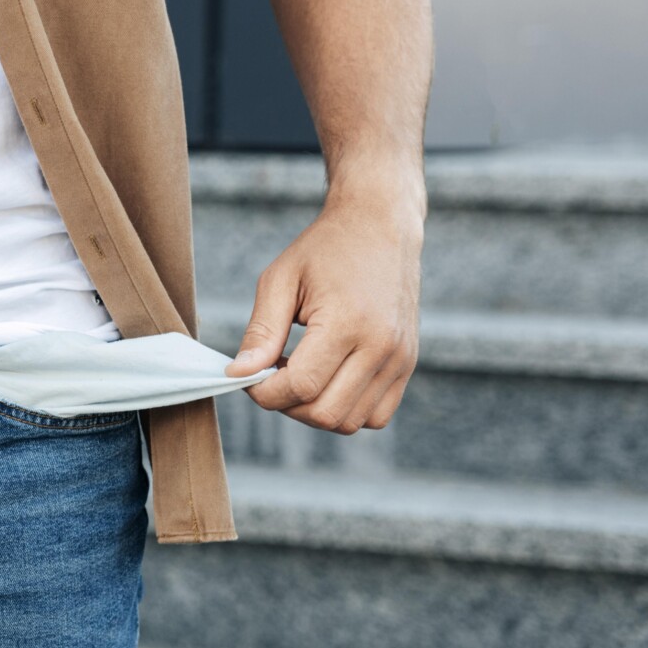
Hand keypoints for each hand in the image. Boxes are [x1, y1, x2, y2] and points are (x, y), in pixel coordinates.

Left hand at [223, 190, 423, 432]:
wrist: (380, 225)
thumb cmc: (325, 248)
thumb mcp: (280, 280)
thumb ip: (261, 332)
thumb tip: (239, 374)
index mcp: (348, 323)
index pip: (301, 386)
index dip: (265, 392)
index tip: (248, 377)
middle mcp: (382, 347)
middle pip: (325, 413)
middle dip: (287, 405)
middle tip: (271, 375)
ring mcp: (400, 359)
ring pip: (350, 421)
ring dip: (315, 410)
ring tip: (300, 372)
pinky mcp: (408, 365)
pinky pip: (376, 415)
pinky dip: (345, 409)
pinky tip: (327, 378)